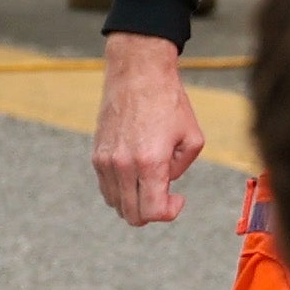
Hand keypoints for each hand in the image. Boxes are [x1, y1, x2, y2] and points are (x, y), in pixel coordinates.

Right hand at [92, 33, 204, 222]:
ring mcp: (105, 161)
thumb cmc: (169, 103)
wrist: (137, 75)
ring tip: (153, 180)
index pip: (152, 212)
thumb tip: (165, 183)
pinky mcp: (96, 155)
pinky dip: (122, 190)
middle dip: (153, 211)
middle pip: (132, 215)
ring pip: (116, 204)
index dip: (169, 212)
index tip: (178, 198)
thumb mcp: (193, 138)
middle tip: (168, 192)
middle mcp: (122, 165)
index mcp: (150, 162)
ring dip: (136, 201)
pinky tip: (138, 174)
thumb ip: (181, 169)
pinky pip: (106, 188)